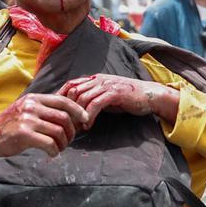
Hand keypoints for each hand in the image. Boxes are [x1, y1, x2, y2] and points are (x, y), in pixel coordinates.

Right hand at [0, 94, 87, 157]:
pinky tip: (52, 153)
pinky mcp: (25, 134)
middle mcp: (31, 107)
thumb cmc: (10, 125)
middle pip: (64, 117)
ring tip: (59, 148)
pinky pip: (49, 143)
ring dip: (64, 143)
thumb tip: (68, 111)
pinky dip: (55, 150)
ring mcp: (28, 120)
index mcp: (34, 98)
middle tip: (69, 140)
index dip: (77, 110)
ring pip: (58, 131)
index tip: (85, 119)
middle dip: (71, 130)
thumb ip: (44, 108)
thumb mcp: (26, 109)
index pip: (62, 101)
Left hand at [58, 74, 177, 126]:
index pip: (71, 84)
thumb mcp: (106, 96)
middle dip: (67, 109)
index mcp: (94, 79)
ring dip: (77, 115)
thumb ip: (93, 99)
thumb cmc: (127, 98)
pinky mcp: (114, 93)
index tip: (56, 112)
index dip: (60, 96)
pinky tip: (88, 126)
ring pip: (82, 98)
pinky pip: (95, 104)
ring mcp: (106, 85)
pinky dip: (89, 115)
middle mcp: (98, 79)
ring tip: (76, 128)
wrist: (149, 95)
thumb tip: (77, 112)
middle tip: (66, 124)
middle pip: (73, 91)